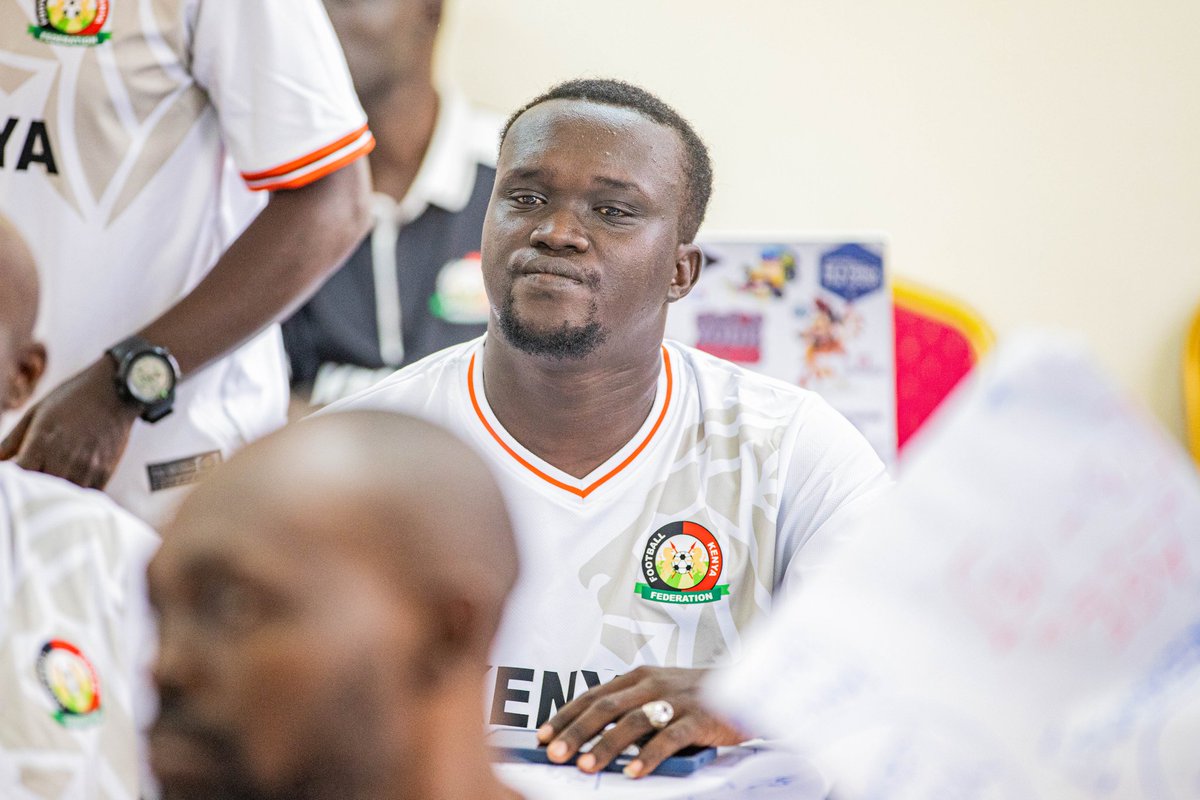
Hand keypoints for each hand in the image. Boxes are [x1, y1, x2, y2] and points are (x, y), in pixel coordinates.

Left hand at [0, 359, 139, 488]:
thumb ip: (12, 440)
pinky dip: (78, 493)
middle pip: (43, 489)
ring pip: (66, 495)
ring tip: (56, 479)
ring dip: (58, 492)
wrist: (115, 391)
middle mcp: (64, 457)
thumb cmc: (72, 398)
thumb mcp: (36, 412)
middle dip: (37, 486)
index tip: (19, 475)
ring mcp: (87, 466)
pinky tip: (73, 482)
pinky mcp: (105, 470)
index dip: (17, 478)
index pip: (21, 475)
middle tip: (37, 478)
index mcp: (42, 442)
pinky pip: (87, 493)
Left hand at [536, 666, 744, 777]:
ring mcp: (675, 700)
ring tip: (586, 766)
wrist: (748, 686)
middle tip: (555, 753)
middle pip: (605, 706)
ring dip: (605, 745)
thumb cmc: (697, 696)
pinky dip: (649, 756)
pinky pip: (669, 738)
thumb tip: (591, 738)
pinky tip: (634, 773)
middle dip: (576, 731)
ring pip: (632, 722)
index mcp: (639, 677)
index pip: (593, 695)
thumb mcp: (659, 693)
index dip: (566, 715)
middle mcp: (652, 683)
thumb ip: (630, 708)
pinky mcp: (699, 718)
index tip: (543, 735)